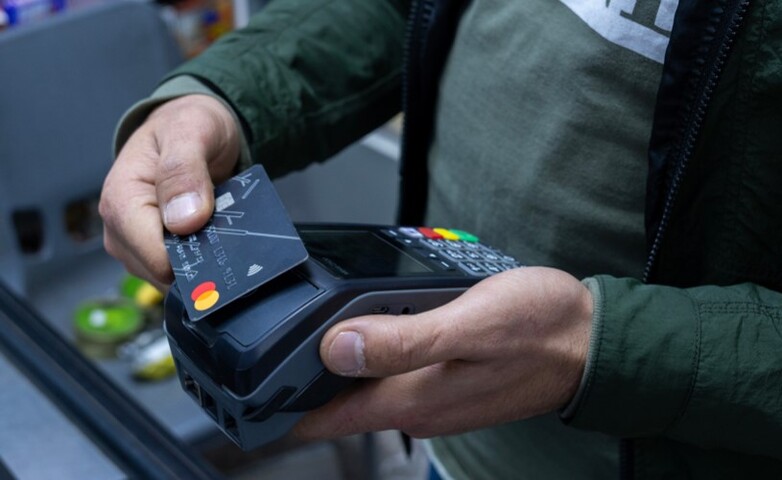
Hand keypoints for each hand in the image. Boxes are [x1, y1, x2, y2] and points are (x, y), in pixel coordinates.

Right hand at [99, 95, 240, 289]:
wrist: (191, 125)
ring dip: (203, 261)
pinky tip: (216, 238)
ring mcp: (136, 244)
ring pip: (172, 278)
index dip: (191, 257)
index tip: (222, 244)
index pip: (153, 256)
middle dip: (200, 259)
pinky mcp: (153, 252)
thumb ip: (184, 170)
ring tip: (221, 228)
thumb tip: (183, 220)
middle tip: (226, 229)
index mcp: (121, 200)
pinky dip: (202, 260)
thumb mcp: (192, 132)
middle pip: (162, 272)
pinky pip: (179, 272)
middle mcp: (121, 229)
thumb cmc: (187, 124)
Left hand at [293, 267, 591, 439]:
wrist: (590, 339)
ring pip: (362, 382)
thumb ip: (402, 340)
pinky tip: (365, 321)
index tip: (245, 389)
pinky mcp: (444, 375)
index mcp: (413, 397)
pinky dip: (369, 348)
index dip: (280, 406)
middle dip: (298, 377)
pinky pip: (390, 368)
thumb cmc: (541, 329)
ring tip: (301, 328)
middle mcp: (416, 403)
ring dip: (332, 360)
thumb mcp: (469, 324)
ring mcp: (431, 392)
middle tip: (264, 342)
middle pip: (337, 400)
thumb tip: (336, 348)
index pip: (327, 417)